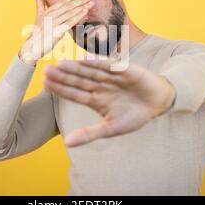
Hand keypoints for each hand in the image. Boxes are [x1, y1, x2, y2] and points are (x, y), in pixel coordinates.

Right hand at [19, 0, 94, 65]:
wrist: (31, 48)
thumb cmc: (37, 34)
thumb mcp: (38, 18)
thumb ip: (40, 6)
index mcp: (48, 11)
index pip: (63, 1)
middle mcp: (50, 15)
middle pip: (68, 5)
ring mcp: (53, 23)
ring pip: (70, 12)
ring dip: (82, 6)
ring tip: (91, 2)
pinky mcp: (56, 31)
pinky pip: (69, 22)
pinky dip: (78, 16)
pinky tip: (85, 12)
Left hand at [43, 58, 175, 146]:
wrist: (159, 103)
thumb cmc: (134, 116)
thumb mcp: (110, 128)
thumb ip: (89, 134)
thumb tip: (66, 143)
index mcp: (95, 99)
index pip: (73, 93)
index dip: (60, 89)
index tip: (44, 84)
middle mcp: (99, 86)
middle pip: (78, 81)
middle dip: (62, 76)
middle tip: (46, 71)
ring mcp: (110, 77)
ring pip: (89, 72)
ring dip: (75, 68)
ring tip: (60, 64)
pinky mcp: (123, 70)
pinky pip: (107, 65)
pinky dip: (96, 63)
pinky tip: (82, 60)